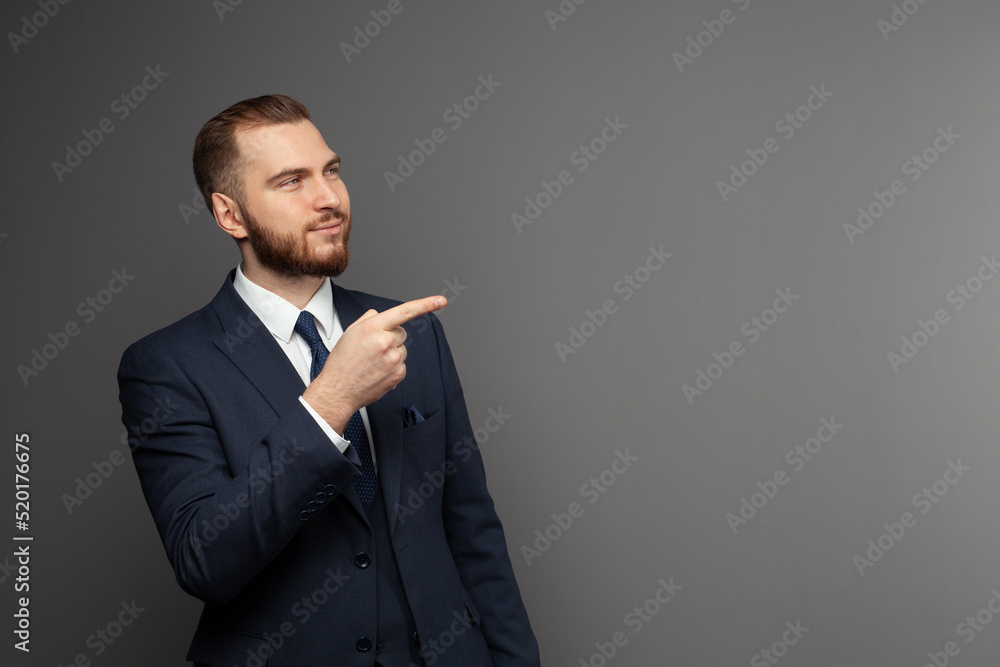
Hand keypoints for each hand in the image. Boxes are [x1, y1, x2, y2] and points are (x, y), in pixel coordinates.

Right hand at [302, 295, 446, 433]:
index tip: (440, 301)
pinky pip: (402, 365)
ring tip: (372, 362)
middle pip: (402, 333)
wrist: (338, 390)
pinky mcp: (398, 374)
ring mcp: (393, 359)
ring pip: (402, 350)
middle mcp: (386, 342)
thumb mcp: (350, 332)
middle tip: (373, 348)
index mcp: (373, 327)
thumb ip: (368, 319)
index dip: (425, 305)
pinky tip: (377, 372)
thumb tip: (380, 314)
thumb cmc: (342, 361)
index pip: (404, 312)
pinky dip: (392, 368)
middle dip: (391, 337)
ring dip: (391, 353)